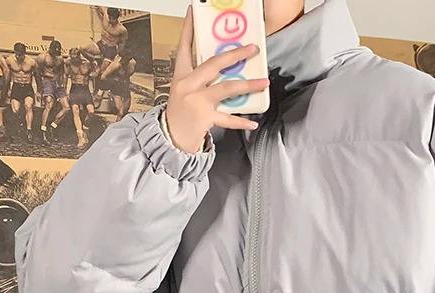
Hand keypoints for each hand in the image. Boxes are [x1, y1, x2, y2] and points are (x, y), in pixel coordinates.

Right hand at [165, 3, 269, 152]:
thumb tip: (224, 66)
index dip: (190, 28)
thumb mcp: (185, 89)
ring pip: (226, 88)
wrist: (170, 137)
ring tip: (263, 82)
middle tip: (252, 49)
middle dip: (235, 54)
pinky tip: (253, 121)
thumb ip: (200, 77)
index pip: (185, 46)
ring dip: (247, 84)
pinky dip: (241, 121)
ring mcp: (196, 101)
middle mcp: (188, 85)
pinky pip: (227, 119)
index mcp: (181, 74)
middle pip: (213, 63)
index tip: (194, 11)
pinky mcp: (204, 118)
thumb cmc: (180, 113)